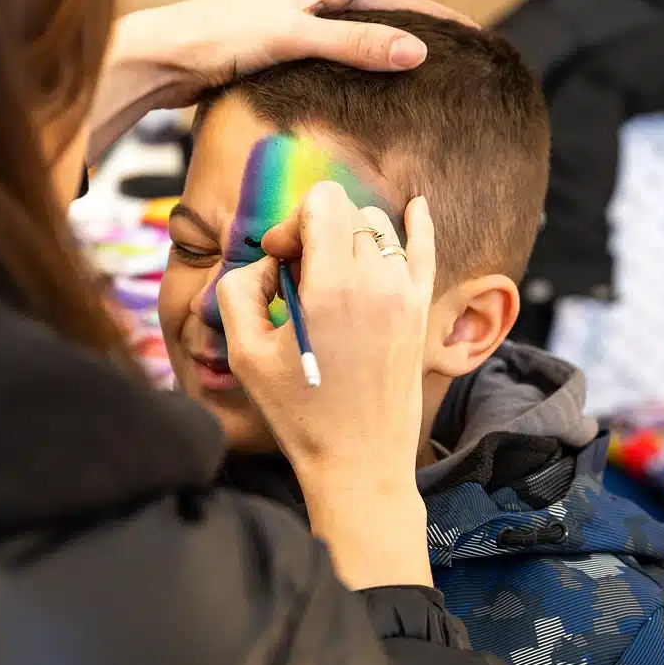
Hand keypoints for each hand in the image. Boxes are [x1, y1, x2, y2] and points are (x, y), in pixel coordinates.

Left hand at [88, 0, 489, 157]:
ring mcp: (296, 18)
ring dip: (396, 36)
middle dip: (430, 9)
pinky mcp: (279, 46)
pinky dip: (362, 59)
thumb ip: (353, 44)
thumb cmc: (219, 37)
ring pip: (362, 22)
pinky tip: (366, 84)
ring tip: (427, 63)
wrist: (164, 57)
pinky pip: (337, 47)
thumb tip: (417, 51)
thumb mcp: (293, 37)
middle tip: (467, 39)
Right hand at [215, 186, 436, 588]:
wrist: (357, 463)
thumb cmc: (299, 414)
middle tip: (297, 277)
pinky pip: (425, 248)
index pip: (321, 201)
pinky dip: (417, 224)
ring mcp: (406, 295)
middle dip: (315, 230)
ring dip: (349, 237)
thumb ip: (238, 289)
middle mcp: (378, 280)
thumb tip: (267, 263)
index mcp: (334, 285)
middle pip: (347, 211)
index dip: (290, 222)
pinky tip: (416, 208)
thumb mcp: (245, 354)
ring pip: (379, 227)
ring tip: (330, 278)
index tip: (278, 261)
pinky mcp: (420, 313)